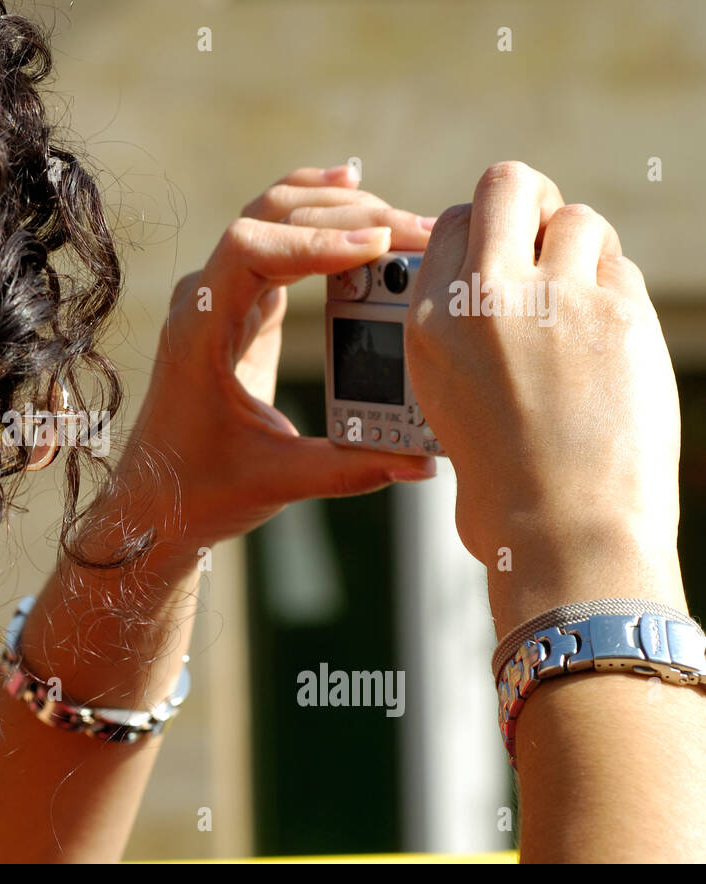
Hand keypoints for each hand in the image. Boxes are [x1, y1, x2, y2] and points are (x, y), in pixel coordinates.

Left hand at [113, 165, 437, 566]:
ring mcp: (220, 298)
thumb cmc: (200, 489)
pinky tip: (353, 192)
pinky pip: (277, 243)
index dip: (313, 239)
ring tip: (404, 217)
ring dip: (337, 210)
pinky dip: (316, 218)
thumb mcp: (276, 481)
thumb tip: (423, 461)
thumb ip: (348, 468)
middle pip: (269, 219)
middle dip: (345, 215)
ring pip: (273, 220)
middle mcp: (204, 301)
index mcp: (199, 331)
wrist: (155, 499)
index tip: (376, 245)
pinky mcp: (241, 308)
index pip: (249, 250)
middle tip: (417, 230)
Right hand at [407, 160, 685, 628]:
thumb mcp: (445, 399)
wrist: (562, 531)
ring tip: (581, 307)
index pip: (453, 223)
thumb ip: (464, 329)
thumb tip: (495, 274)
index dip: (484, 232)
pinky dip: (617, 293)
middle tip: (544, 235)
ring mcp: (554, 299)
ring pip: (578, 220)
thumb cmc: (504, 481)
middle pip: (509, 184)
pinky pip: (621, 268)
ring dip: (582, 252)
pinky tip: (609, 344)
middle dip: (531, 199)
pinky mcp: (620, 312)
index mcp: (429, 323)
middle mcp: (484, 297)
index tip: (501, 254)